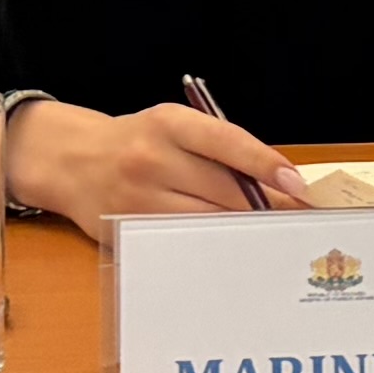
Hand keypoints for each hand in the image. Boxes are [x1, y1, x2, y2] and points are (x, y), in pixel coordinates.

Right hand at [12, 96, 305, 219]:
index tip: (297, 184)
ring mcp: (138, 198)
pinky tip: (231, 249)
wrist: (73, 161)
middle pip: (223, 190)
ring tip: (272, 236)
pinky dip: (211, 246)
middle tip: (299, 220)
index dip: (265, 163)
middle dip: (267, 207)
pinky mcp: (128, 230)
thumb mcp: (175, 128)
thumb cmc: (138, 142)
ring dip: (243, 231)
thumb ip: (220, 149)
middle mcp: (152, 158)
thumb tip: (279, 184)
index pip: (226, 141)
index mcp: (169, 123)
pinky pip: (182, 242)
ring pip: (206, 221)